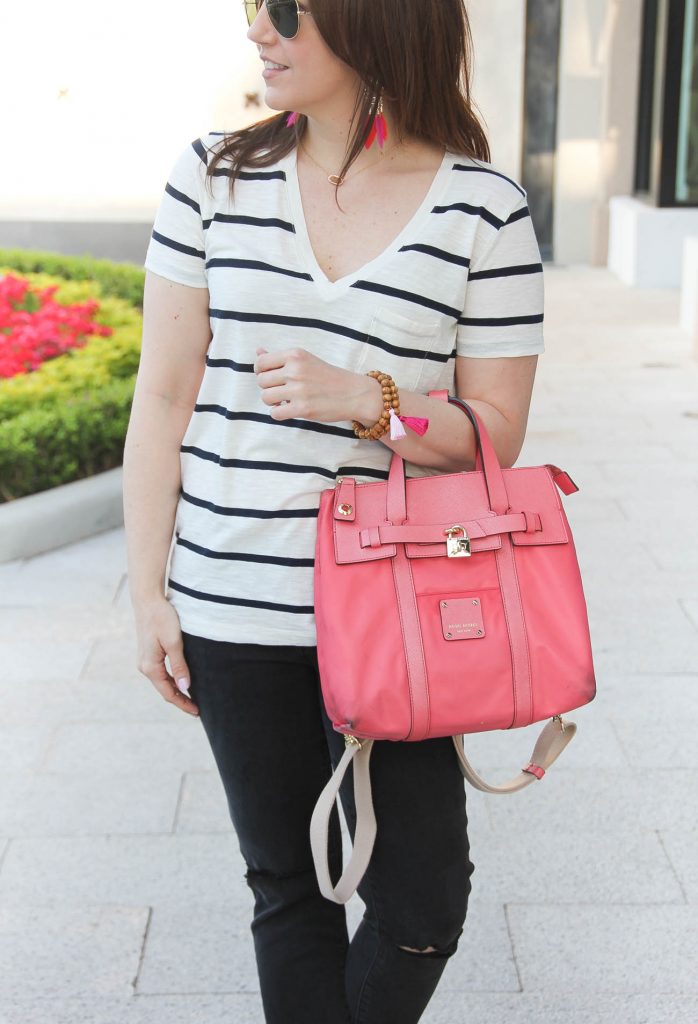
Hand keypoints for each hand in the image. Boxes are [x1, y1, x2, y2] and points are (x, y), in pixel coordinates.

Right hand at [133, 597, 199, 716]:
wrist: (148, 600)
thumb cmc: (162, 618)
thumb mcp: (174, 642)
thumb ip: (179, 666)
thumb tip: (185, 688)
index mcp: (150, 667)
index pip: (168, 693)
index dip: (183, 704)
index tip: (197, 712)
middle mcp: (145, 667)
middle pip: (165, 690)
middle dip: (180, 700)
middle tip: (198, 709)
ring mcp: (145, 660)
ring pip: (163, 682)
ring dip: (176, 691)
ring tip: (192, 698)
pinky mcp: (149, 653)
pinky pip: (161, 673)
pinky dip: (172, 680)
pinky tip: (182, 681)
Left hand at [253, 347, 380, 423]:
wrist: (353, 393)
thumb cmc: (328, 377)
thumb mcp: (305, 360)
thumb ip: (279, 357)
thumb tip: (258, 350)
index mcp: (295, 355)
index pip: (261, 362)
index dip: (261, 372)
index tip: (270, 377)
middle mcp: (295, 370)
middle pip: (261, 381)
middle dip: (268, 388)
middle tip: (282, 390)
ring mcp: (299, 390)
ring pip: (265, 397)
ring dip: (273, 401)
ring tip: (285, 400)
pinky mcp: (302, 408)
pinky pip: (275, 413)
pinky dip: (278, 414)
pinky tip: (289, 410)